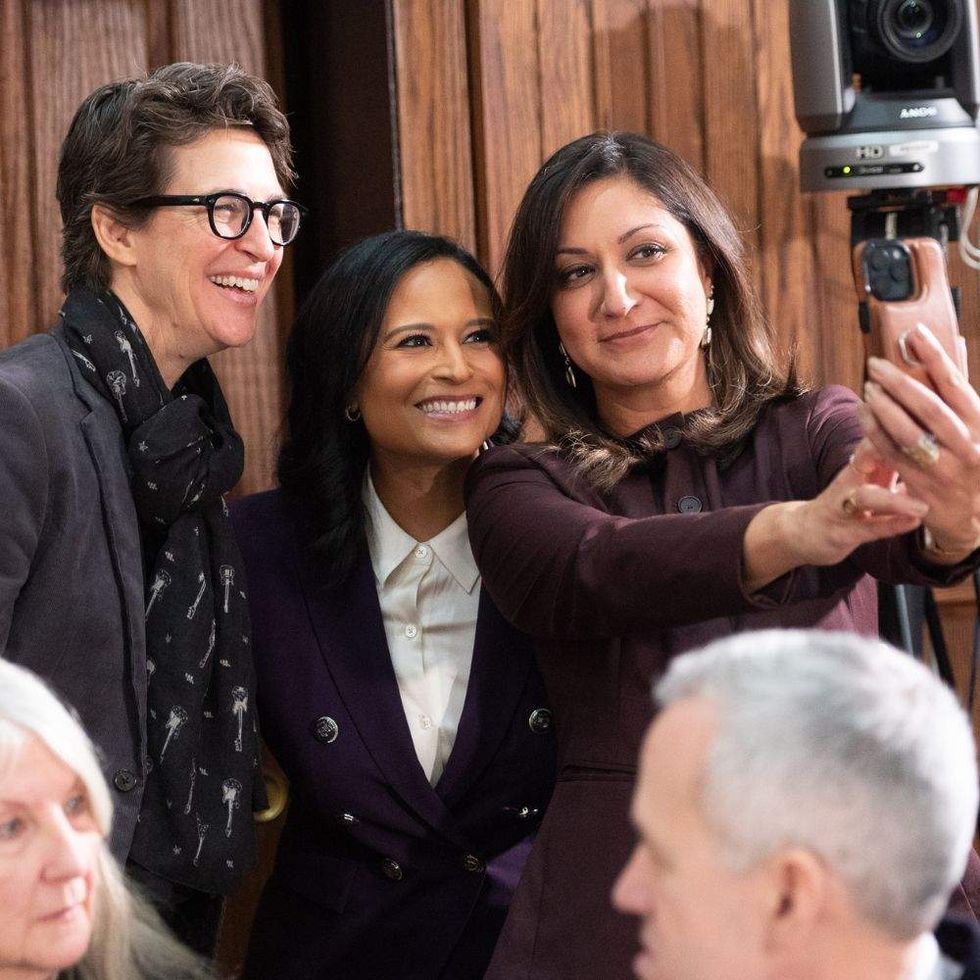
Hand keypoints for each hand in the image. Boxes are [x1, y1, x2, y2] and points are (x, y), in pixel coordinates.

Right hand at [743, 439, 927, 591]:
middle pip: (869, 456)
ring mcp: (844, 506)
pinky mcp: (843, 532)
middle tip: (929, 454)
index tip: (928, 418)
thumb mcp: (869, 479)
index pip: (880, 435)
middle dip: (896, 451)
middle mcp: (850, 480)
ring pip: (867, 497)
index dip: (902, 425)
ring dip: (896, 502)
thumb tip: (931, 449)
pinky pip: (869, 528)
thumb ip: (896, 464)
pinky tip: (913, 522)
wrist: (803, 531)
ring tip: (923, 506)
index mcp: (860, 464)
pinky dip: (891, 525)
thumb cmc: (844, 502)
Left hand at [862, 324, 979, 562]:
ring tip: (868, 387)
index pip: (957, 384)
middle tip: (876, 364)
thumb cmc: (973, 460)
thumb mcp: (977, 428)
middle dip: (899, 382)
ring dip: (883, 407)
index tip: (914, 334)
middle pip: (929, 407)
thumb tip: (951, 348)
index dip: (935, 357)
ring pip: (908, 432)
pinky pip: (892, 454)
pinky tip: (863, 413)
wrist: (974, 516)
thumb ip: (959, 394)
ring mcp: (944, 468)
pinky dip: (874, 431)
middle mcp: (967, 446)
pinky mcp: (920, 485)